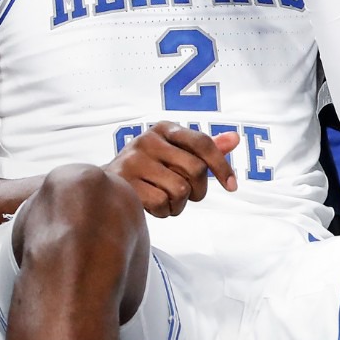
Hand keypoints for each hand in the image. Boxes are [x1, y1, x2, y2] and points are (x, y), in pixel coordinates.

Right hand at [105, 121, 238, 217]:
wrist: (105, 188)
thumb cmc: (151, 171)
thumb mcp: (177, 154)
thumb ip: (206, 148)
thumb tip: (235, 138)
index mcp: (164, 128)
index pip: (203, 144)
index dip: (222, 166)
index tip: (232, 186)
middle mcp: (147, 140)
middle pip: (196, 169)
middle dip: (198, 190)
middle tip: (189, 195)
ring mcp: (133, 160)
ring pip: (180, 189)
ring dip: (180, 204)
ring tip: (167, 200)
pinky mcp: (123, 183)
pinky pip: (161, 203)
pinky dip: (164, 211)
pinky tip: (154, 206)